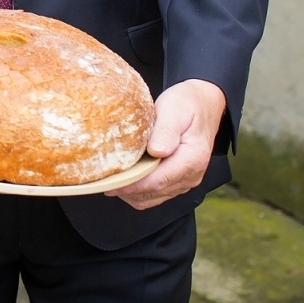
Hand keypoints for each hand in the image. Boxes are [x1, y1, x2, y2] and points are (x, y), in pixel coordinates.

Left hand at [106, 78, 226, 209]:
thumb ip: (166, 131)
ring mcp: (186, 180)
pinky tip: (124, 178)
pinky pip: (156, 194)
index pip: (159, 180)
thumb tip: (156, 152)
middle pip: (154, 192)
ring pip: (153, 198)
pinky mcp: (178, 181)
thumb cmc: (187, 104)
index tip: (110, 182)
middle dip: (126, 189)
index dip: (132, 184)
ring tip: (110, 179)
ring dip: (131, 192)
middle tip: (101, 181)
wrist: (202, 105)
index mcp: (192, 158)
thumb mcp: (175, 109)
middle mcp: (191, 175)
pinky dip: (138, 191)